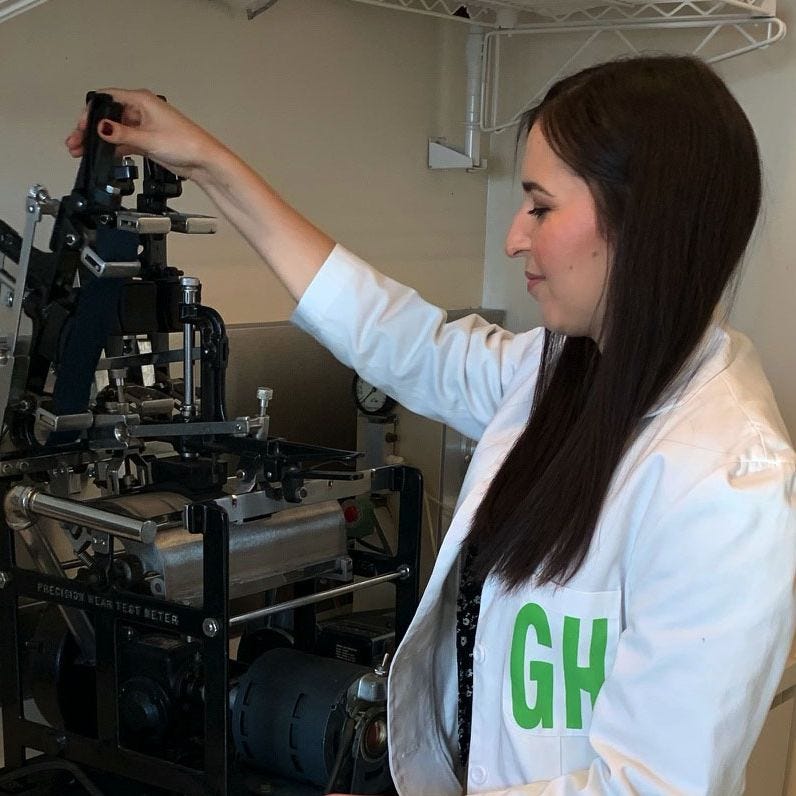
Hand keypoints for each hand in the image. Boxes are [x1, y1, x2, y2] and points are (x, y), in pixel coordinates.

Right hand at [64, 88, 223, 180]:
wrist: (203, 161)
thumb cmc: (186, 143)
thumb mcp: (148, 138)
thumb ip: (121, 134)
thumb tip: (101, 128)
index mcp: (142, 100)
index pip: (107, 99)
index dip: (90, 112)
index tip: (80, 127)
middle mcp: (141, 110)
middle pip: (108, 116)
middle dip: (90, 129)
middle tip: (76, 142)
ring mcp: (143, 126)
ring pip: (114, 130)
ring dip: (99, 141)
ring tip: (82, 151)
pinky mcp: (146, 140)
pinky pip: (123, 141)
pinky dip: (111, 148)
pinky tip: (101, 156)